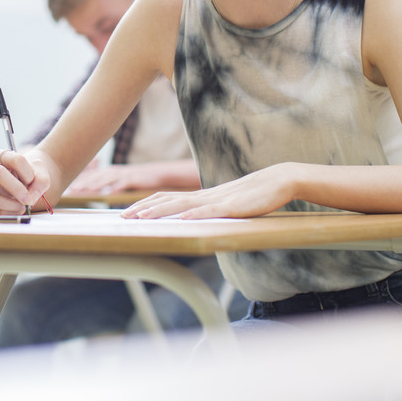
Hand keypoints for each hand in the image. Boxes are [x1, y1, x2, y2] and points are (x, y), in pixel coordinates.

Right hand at [0, 148, 49, 215]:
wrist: (21, 184)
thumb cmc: (28, 175)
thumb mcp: (39, 173)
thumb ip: (40, 182)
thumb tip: (30, 199)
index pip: (16, 160)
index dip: (28, 173)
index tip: (32, 180)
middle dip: (17, 189)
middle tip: (28, 199)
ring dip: (14, 205)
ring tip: (23, 204)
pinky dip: (11, 213)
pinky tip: (17, 207)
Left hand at [66, 161, 131, 192]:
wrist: (156, 173)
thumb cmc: (136, 179)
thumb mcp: (120, 181)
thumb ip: (109, 185)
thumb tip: (97, 192)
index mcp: (110, 172)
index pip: (92, 176)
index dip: (81, 181)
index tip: (71, 188)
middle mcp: (114, 171)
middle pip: (97, 177)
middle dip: (84, 183)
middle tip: (73, 190)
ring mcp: (123, 174)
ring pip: (107, 179)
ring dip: (97, 184)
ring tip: (87, 190)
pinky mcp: (133, 178)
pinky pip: (123, 183)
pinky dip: (115, 188)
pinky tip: (109, 193)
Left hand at [121, 163, 294, 219]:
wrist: (279, 180)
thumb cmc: (254, 195)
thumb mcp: (226, 206)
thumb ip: (210, 211)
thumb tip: (194, 220)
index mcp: (201, 197)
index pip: (167, 198)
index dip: (146, 205)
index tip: (128, 212)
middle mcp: (204, 196)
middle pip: (168, 201)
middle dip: (143, 209)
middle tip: (122, 217)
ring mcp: (218, 200)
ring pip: (183, 205)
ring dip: (161, 211)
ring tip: (142, 218)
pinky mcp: (233, 207)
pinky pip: (211, 211)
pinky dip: (195, 214)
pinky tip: (182, 219)